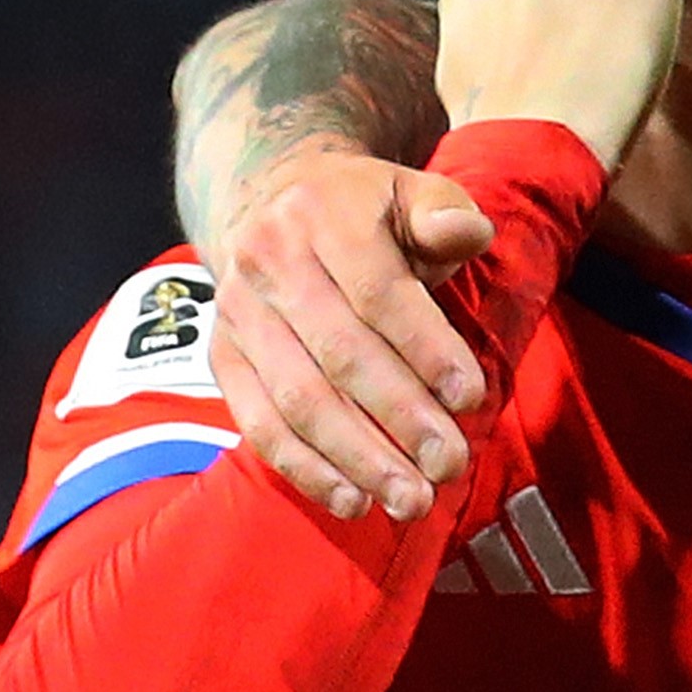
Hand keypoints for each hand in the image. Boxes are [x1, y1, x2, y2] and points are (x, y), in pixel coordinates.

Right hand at [204, 149, 490, 521]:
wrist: (269, 199)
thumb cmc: (363, 209)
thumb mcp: (410, 191)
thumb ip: (444, 212)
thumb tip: (468, 232)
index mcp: (323, 217)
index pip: (377, 293)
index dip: (425, 348)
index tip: (471, 398)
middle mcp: (268, 263)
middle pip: (339, 354)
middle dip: (399, 418)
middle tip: (449, 465)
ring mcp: (236, 313)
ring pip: (297, 399)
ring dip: (357, 458)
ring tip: (410, 499)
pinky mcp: (221, 357)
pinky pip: (259, 423)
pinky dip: (306, 469)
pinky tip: (353, 500)